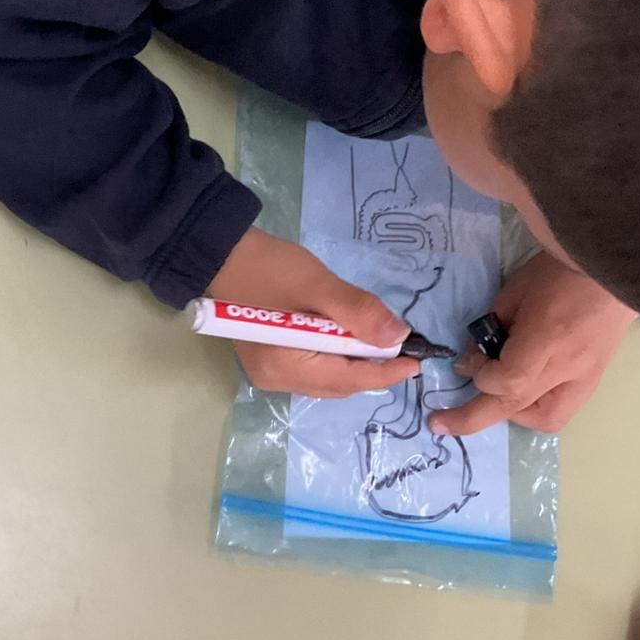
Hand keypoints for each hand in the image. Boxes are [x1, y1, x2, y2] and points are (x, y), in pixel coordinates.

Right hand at [207, 227, 420, 397]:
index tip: (417, 360)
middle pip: (339, 386)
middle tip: (398, 343)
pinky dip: (336, 361)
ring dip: (355, 365)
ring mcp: (270, 374)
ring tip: (374, 339)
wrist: (222, 254)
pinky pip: (313, 373)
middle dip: (372, 369)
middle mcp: (277, 380)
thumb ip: (359, 312)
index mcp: (286, 365)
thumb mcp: (318, 284)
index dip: (386, 372)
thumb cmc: (269, 267)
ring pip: (328, 382)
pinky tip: (345, 339)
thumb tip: (398, 337)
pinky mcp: (269, 363)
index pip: (348, 380)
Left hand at [430, 251, 636, 435]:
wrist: (613, 266)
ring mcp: (586, 377)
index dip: (479, 375)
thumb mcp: (513, 294)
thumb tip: (474, 360)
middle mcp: (567, 366)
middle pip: (515, 406)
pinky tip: (524, 395)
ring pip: (545, 420)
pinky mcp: (595, 379)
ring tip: (497, 396)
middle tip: (440, 423)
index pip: (505, 380)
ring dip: (513, 414)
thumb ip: (490, 330)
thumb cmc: (559, 273)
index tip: (467, 360)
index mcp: (547, 339)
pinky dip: (537, 410)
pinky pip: (563, 411)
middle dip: (470, 418)